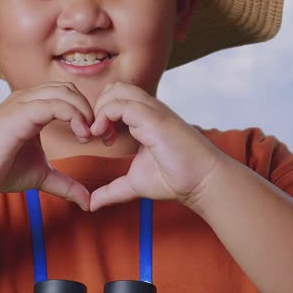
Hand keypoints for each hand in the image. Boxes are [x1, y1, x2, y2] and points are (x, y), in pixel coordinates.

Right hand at [0, 82, 101, 210]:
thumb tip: (87, 202)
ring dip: (84, 112)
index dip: (87, 112)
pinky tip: (80, 135)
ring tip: (89, 136)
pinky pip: (55, 104)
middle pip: (70, 89)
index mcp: (31, 107)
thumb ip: (65, 184)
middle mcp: (27, 99)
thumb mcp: (41, 176)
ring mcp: (22, 102)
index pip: (67, 96)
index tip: (99, 138)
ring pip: (64, 92)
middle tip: (101, 136)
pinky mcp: (20, 112)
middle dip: (91, 110)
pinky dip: (73, 116)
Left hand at [86, 83, 228, 211]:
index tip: (99, 139)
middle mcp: (149, 110)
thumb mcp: (134, 184)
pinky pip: (121, 104)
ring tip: (100, 134)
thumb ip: (112, 190)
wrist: (200, 181)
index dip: (101, 114)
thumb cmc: (175, 179)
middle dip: (98, 107)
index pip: (117, 99)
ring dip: (101, 109)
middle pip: (114, 88)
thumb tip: (92, 204)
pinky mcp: (153, 118)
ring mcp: (153, 111)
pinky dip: (105, 116)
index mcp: (146, 119)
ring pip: (117, 90)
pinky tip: (106, 137)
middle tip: (97, 135)